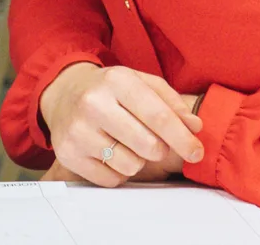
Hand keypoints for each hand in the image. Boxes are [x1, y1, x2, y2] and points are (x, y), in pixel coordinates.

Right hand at [38, 63, 202, 186]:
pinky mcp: (68, 154)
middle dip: (159, 149)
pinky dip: (117, 171)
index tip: (196, 152)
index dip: (183, 138)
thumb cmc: (109, 90)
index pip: (159, 116)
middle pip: (149, 145)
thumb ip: (171, 102)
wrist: (63, 94)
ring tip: (125, 143)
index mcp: (116, 81)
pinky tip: (108, 153)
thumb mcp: (140, 82)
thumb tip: (194, 127)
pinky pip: (111, 179)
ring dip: (137, 160)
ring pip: (131, 166)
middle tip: (153, 142)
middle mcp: (93, 103)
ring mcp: (78, 131)